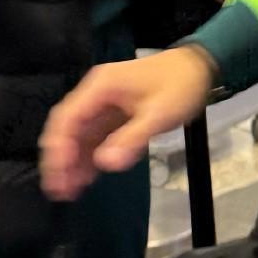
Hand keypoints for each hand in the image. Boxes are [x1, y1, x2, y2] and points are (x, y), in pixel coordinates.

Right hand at [41, 48, 214, 197]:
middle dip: (61, 158)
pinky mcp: (114, 115)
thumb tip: (105, 164)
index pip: (68, 117)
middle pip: (68, 127)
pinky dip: (90, 156)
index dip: (59, 146)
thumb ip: (131, 138)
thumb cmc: (180, 85)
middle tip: (59, 189)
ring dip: (73, 161)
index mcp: (100, 87)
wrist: (198, 67)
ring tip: (68, 191)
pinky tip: (86, 178)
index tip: (58, 173)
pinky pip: (95, 137)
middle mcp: (96, 94)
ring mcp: (104, 105)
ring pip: (79, 135)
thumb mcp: (159, 114)